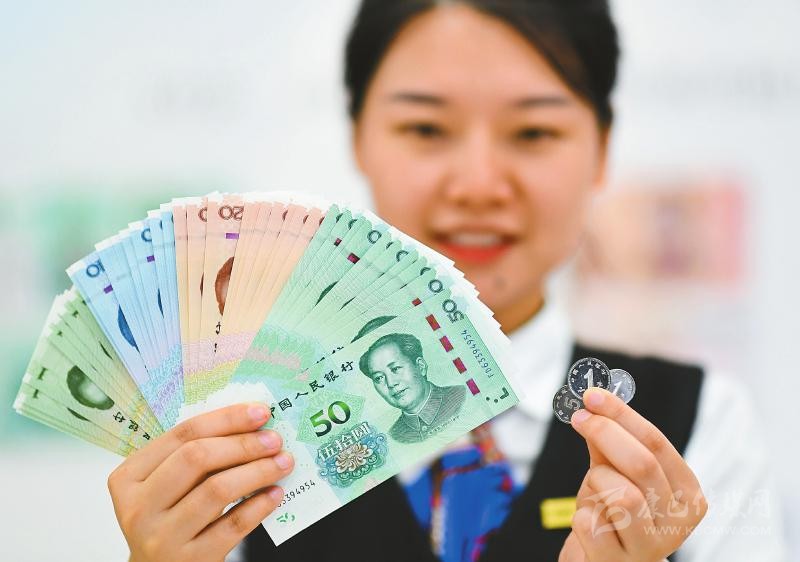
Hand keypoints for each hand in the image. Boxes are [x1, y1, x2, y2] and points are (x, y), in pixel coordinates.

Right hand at [107, 403, 293, 561]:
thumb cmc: (169, 519)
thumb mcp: (168, 486)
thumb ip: (195, 457)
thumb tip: (250, 425)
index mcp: (129, 477)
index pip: (182, 434)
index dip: (226, 419)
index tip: (260, 412)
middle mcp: (140, 507)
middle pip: (197, 458)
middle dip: (243, 443)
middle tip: (274, 439)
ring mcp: (162, 537)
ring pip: (217, 490)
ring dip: (257, 471)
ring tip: (282, 462)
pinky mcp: (190, 561)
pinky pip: (232, 524)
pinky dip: (259, 505)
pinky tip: (275, 493)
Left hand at [558, 388, 707, 561]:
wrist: (600, 560)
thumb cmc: (612, 516)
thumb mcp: (615, 474)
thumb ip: (610, 443)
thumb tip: (595, 404)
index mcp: (688, 494)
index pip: (658, 443)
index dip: (622, 415)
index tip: (593, 396)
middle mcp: (678, 522)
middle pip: (642, 464)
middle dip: (604, 433)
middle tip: (579, 418)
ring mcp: (651, 547)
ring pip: (622, 494)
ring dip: (596, 484)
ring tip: (593, 493)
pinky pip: (591, 524)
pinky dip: (581, 515)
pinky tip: (589, 522)